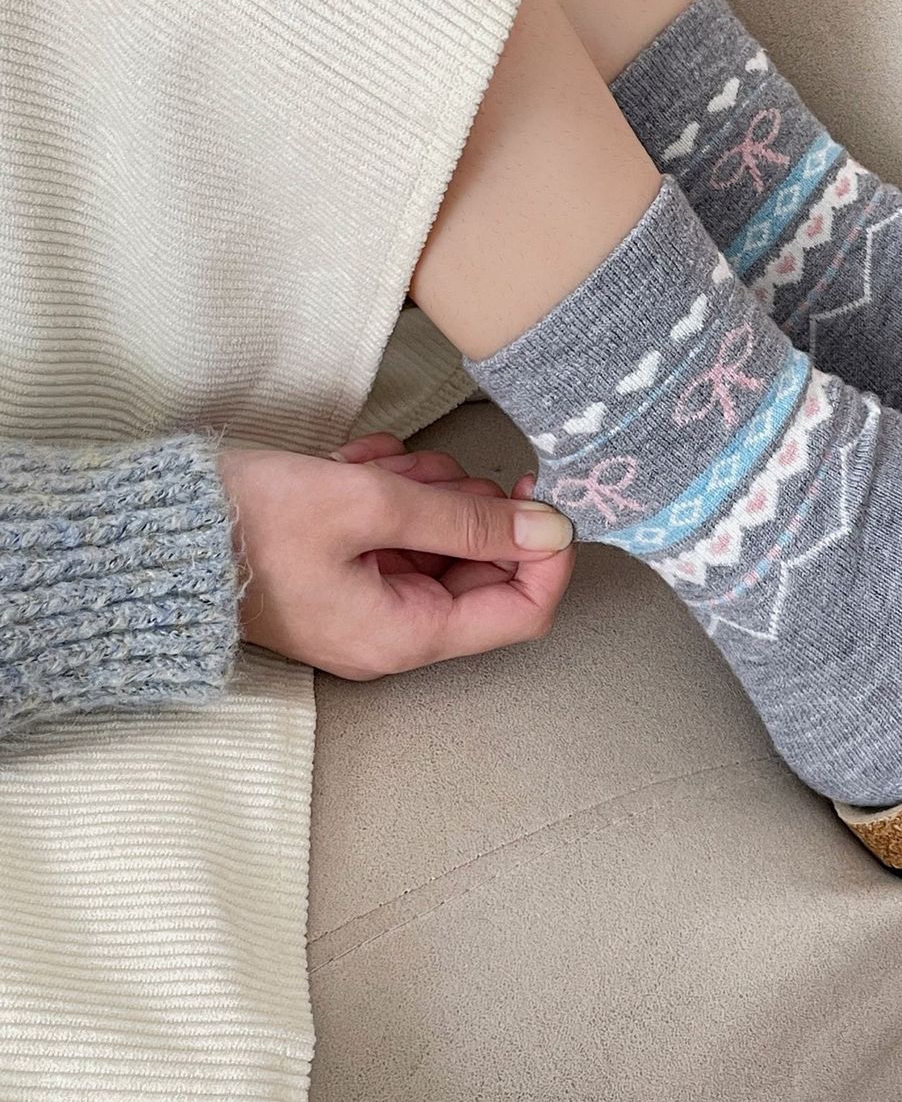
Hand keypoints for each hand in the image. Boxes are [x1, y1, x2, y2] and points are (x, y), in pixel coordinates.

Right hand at [221, 433, 574, 678]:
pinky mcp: (342, 573)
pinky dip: (385, 490)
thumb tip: (551, 530)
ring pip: (438, 537)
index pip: (523, 612)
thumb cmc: (251, 521)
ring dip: (419, 489)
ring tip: (371, 468)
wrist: (150, 529)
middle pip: (480, 566)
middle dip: (462, 505)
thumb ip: (467, 520)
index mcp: (404, 635)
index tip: (536, 492)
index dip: (545, 552)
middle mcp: (391, 632)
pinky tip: (350, 467)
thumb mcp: (370, 505)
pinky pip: (394, 529)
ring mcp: (365, 603)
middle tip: (416, 472)